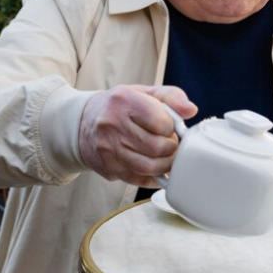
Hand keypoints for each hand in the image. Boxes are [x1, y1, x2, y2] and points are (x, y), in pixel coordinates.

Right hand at [79, 85, 197, 186]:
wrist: (82, 121)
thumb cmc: (120, 106)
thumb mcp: (144, 92)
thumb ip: (171, 97)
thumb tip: (191, 110)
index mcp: (124, 101)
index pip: (161, 122)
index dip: (172, 128)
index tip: (169, 127)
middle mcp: (112, 124)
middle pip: (156, 147)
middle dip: (171, 148)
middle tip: (170, 143)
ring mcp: (108, 148)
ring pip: (148, 167)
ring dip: (165, 165)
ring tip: (165, 156)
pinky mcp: (107, 167)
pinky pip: (138, 180)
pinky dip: (154, 178)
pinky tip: (157, 169)